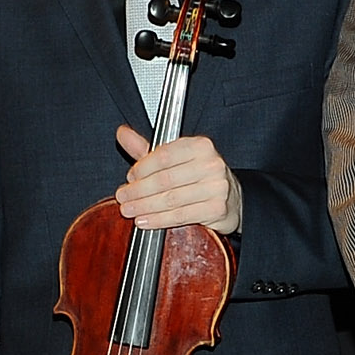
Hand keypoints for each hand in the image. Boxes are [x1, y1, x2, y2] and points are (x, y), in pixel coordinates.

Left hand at [113, 124, 241, 233]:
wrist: (231, 199)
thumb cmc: (199, 177)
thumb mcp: (174, 160)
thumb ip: (148, 150)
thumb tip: (123, 133)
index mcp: (200, 145)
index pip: (164, 156)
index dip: (142, 168)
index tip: (129, 178)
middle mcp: (211, 163)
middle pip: (165, 179)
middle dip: (139, 191)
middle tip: (123, 197)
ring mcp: (216, 187)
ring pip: (171, 199)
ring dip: (145, 207)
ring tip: (130, 210)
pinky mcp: (217, 208)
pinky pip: (181, 215)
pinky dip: (159, 220)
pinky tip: (145, 221)